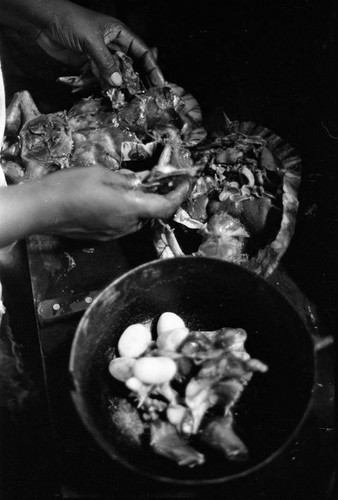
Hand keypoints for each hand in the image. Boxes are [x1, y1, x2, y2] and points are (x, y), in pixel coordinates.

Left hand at [35, 0, 163, 87]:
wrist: (43, 22)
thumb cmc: (69, 21)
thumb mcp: (91, 41)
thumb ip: (105, 63)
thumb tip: (118, 82)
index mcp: (119, 33)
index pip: (142, 52)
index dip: (152, 67)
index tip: (160, 82)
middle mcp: (112, 45)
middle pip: (130, 66)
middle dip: (136, 80)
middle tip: (144, 96)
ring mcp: (100, 56)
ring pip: (115, 74)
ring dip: (117, 86)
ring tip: (124, 98)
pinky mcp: (88, 64)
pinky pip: (99, 78)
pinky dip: (102, 85)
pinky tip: (105, 92)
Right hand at [37, 166, 189, 239]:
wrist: (41, 210)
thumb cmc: (69, 188)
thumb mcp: (101, 174)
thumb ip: (126, 180)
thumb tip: (139, 182)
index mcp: (129, 208)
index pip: (165, 206)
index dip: (179, 195)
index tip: (186, 183)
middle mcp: (126, 225)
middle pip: (151, 212)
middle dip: (156, 195)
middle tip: (155, 177)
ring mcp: (114, 234)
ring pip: (137, 218)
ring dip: (140, 203)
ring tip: (128, 185)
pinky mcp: (103, 237)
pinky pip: (123, 223)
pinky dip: (126, 211)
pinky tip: (112, 198)